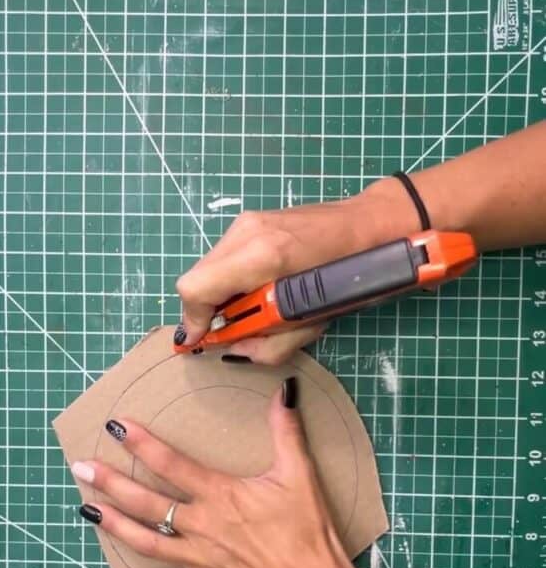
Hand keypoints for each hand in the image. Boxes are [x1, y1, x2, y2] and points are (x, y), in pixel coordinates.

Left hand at [73, 378, 358, 567]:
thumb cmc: (307, 530)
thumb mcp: (300, 473)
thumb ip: (286, 430)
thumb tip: (284, 389)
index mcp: (220, 495)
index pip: (171, 464)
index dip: (141, 443)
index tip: (116, 426)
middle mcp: (201, 526)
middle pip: (146, 502)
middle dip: (111, 483)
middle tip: (80, 467)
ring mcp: (199, 559)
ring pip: (146, 542)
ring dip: (113, 526)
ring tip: (86, 511)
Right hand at [176, 182, 416, 363]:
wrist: (373, 226)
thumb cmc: (353, 279)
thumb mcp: (312, 323)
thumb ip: (267, 344)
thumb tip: (235, 348)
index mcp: (262, 257)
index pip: (197, 289)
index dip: (194, 320)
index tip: (201, 339)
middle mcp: (248, 233)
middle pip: (198, 278)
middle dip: (209, 310)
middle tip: (235, 328)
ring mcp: (249, 221)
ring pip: (210, 267)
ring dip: (223, 294)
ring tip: (256, 308)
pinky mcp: (254, 219)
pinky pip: (227, 257)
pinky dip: (234, 279)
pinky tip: (262, 288)